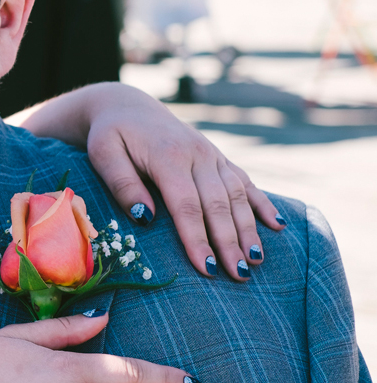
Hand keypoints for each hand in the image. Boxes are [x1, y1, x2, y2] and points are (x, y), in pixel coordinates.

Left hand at [83, 84, 282, 280]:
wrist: (126, 106)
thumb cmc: (110, 135)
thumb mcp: (103, 154)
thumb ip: (122, 183)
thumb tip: (145, 217)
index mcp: (168, 156)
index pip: (186, 205)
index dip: (197, 238)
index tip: (206, 269)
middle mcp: (196, 154)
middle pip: (217, 204)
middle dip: (229, 241)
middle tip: (238, 275)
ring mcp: (211, 154)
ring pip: (237, 195)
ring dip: (249, 229)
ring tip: (255, 261)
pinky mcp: (218, 157)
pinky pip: (245, 181)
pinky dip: (262, 203)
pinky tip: (278, 225)